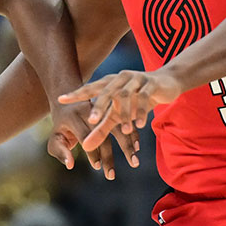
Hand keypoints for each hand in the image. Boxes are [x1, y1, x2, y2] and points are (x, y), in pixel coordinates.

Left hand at [48, 100, 139, 180]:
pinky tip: (137, 148)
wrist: (68, 100)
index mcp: (73, 116)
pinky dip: (132, 134)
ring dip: (127, 144)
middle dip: (109, 155)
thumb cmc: (62, 126)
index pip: (84, 137)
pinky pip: (125, 120)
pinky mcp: (112, 104)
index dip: (91, 152)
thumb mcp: (56, 137)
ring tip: (133, 162)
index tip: (97, 167)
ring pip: (117, 126)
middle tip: (112, 174)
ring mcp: (102, 105)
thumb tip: (70, 165)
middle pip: (102, 133)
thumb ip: (60, 151)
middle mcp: (88, 108)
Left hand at [57, 69, 182, 152]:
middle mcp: (119, 79)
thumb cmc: (136, 100)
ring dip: (125, 113)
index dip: (75, 94)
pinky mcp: (151, 84)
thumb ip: (101, 128)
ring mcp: (135, 79)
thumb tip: (84, 147)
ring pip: (126, 95)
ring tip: (124, 131)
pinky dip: (142, 111)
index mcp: (108, 83)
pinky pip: (145, 97)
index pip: (89, 89)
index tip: (60, 100)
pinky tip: (141, 125)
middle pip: (106, 92)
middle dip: (99, 107)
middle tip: (91, 121)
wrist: (166, 83)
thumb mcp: (117, 114)